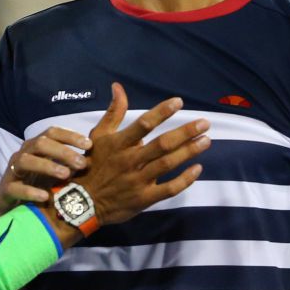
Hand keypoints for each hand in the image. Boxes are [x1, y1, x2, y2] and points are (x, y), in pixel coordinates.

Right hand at [0, 128, 91, 222]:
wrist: (10, 207)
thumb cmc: (37, 184)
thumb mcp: (54, 171)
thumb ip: (70, 162)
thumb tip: (96, 158)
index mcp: (36, 147)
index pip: (52, 133)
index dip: (70, 136)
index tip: (89, 145)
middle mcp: (23, 154)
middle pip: (40, 143)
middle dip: (63, 151)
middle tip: (82, 164)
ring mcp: (13, 171)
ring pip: (26, 160)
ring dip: (47, 166)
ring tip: (66, 175)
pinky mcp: (6, 190)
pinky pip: (15, 187)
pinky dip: (30, 191)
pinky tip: (45, 196)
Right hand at [75, 83, 208, 226]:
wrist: (83, 202)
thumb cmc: (92, 164)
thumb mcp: (98, 136)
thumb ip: (113, 112)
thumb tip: (118, 87)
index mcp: (119, 144)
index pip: (143, 124)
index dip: (162, 112)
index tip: (179, 102)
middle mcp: (130, 161)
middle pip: (162, 144)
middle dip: (185, 132)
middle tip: (204, 123)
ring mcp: (138, 181)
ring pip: (167, 164)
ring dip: (189, 151)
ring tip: (206, 140)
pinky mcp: (144, 199)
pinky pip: (169, 189)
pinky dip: (185, 179)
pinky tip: (197, 169)